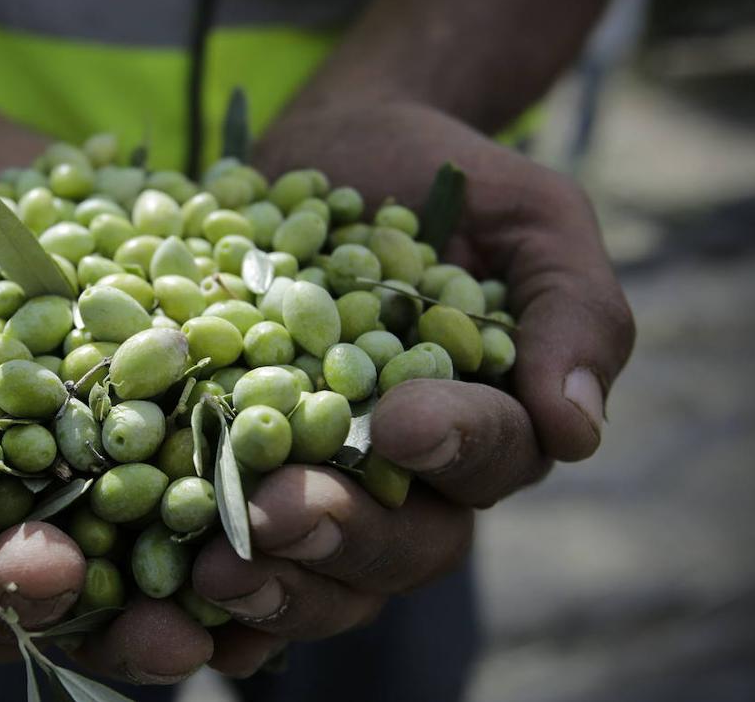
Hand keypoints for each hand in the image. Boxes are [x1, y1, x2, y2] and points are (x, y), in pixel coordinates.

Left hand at [188, 99, 635, 674]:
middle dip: (342, 535)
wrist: (329, 147)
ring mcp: (326, 482)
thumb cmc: (438, 174)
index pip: (489, 455)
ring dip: (274, 580)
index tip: (399, 423)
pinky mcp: (244, 472)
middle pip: (401, 542)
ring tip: (215, 569)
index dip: (451, 447)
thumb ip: (573, 307)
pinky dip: (214, 594)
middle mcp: (413, 477)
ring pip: (323, 573)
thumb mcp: (530, 214)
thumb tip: (576, 429)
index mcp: (492, 422)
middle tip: (275, 514)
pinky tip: (178, 607)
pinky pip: (242, 555)